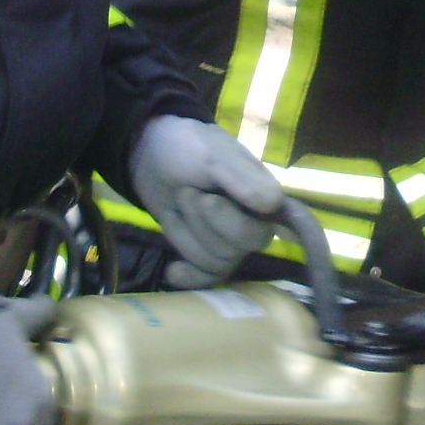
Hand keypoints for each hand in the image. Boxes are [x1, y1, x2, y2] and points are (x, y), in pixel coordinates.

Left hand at [129, 115, 285, 284]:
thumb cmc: (188, 146)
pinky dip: (189, 276)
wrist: (151, 151)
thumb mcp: (213, 156)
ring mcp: (227, 240)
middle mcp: (252, 222)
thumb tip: (273, 205)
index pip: (260, 234)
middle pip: (237, 251)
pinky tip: (172, 270)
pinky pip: (206, 278)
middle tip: (185, 193)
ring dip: (186, 235)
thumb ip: (243, 178)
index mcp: (263, 198)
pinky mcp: (204, 250)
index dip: (229, 223)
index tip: (206, 198)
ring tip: (176, 204)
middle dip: (202, 224)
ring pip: (216, 262)